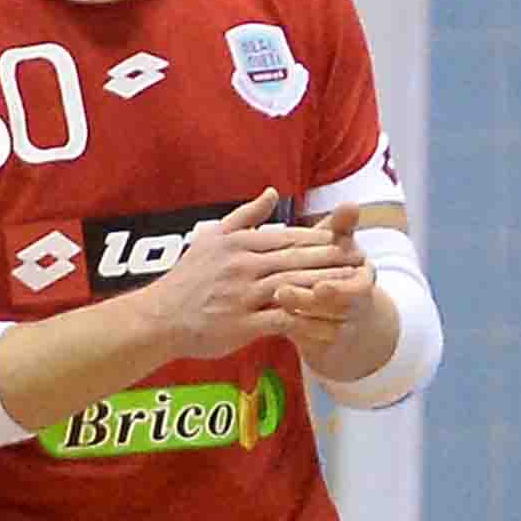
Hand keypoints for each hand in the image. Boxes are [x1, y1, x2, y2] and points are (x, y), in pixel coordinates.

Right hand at [137, 191, 369, 361]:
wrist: (159, 318)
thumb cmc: (187, 279)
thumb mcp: (212, 238)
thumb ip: (245, 216)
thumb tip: (272, 193)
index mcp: (239, 244)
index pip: (288, 238)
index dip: (320, 240)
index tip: (345, 240)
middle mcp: (243, 266)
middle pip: (297, 260)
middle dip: (332, 261)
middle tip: (361, 262)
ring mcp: (243, 295)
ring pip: (295, 287)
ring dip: (327, 289)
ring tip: (354, 291)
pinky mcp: (243, 324)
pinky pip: (284, 322)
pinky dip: (309, 324)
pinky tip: (330, 327)